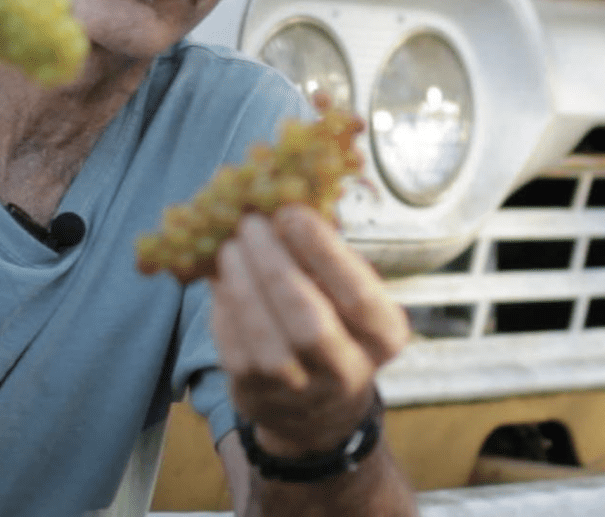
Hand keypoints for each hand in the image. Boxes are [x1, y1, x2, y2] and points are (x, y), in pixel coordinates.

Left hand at [210, 205, 409, 456]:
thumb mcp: (348, 292)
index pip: (359, 294)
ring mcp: (301, 391)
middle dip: (274, 265)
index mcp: (384, 335)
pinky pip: (235, 347)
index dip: (323, 250)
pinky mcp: (258, 396)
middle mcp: (348, 370)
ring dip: (241, 284)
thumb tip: (281, 198)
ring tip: (230, 245)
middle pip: (309, 320)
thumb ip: (324, 253)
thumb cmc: (335, 322)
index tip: (291, 211)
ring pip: (266, 339)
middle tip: (250, 223)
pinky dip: (224, 306)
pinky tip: (221, 275)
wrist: (318, 407)